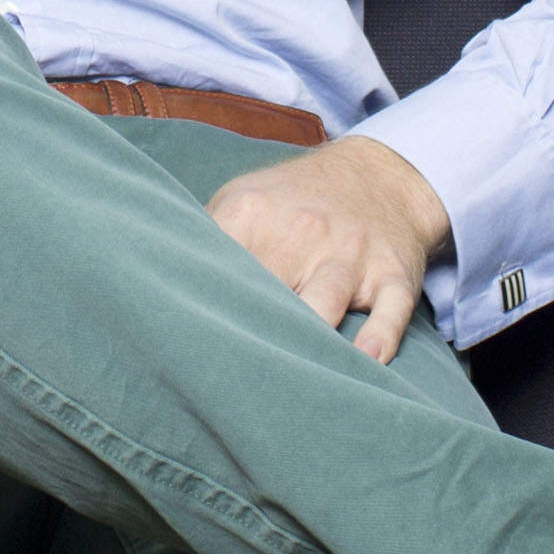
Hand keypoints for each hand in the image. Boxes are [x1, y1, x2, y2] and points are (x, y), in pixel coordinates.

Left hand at [208, 135, 454, 364]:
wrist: (379, 175)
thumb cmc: (295, 200)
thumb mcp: (243, 199)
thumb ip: (204, 240)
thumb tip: (161, 289)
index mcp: (252, 214)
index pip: (216, 268)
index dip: (199, 309)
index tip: (187, 343)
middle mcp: (303, 231)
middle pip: (266, 295)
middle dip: (249, 333)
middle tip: (230, 379)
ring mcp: (351, 255)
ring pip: (325, 301)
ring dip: (308, 340)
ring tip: (287, 377)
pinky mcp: (392, 275)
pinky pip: (390, 310)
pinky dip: (379, 338)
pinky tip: (364, 360)